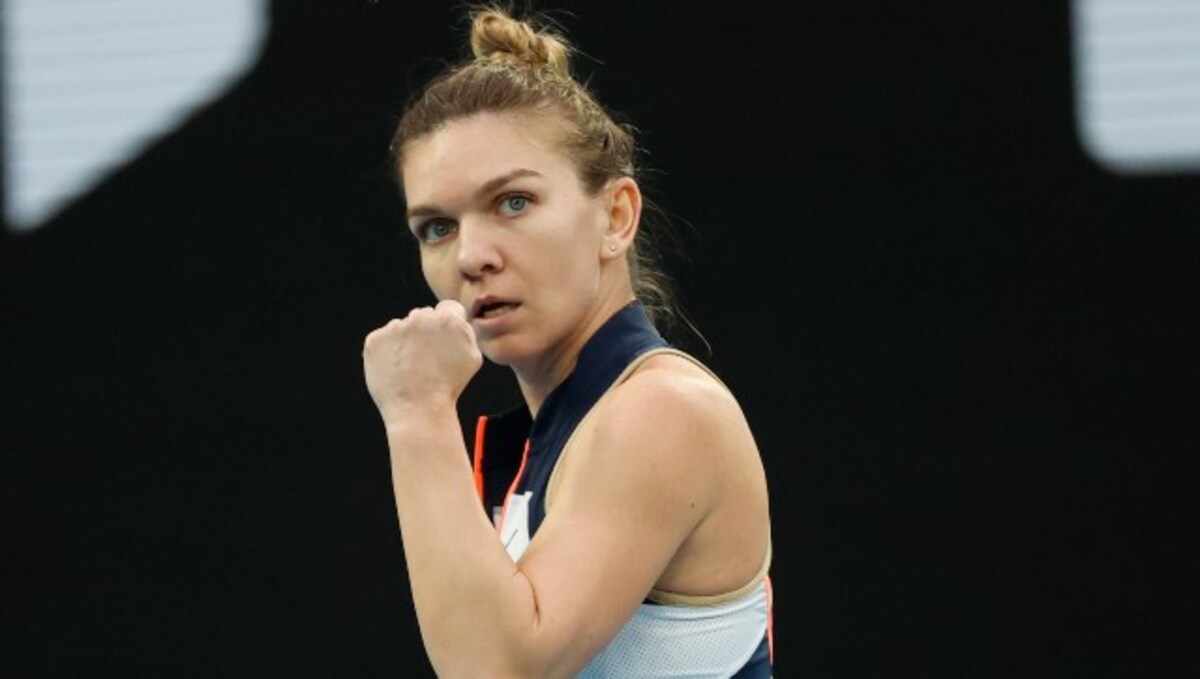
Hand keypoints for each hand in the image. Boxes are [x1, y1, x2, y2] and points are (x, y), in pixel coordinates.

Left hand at [363, 299, 482, 424]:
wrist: (418, 409)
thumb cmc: (448, 387)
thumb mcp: (473, 357)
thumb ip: (465, 331)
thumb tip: (456, 320)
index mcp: (447, 319)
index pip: (448, 308)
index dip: (447, 325)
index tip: (443, 341)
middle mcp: (420, 317)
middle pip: (423, 316)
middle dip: (426, 332)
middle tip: (427, 359)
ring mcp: (394, 328)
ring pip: (402, 327)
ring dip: (406, 341)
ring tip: (411, 368)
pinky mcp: (374, 340)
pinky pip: (383, 340)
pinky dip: (388, 352)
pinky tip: (397, 369)